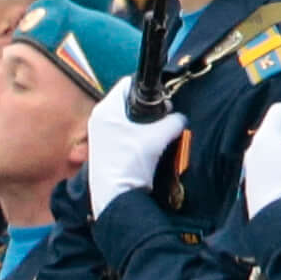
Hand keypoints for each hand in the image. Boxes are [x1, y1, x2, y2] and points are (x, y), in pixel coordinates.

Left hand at [85, 80, 177, 208]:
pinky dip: (139, 134)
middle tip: (165, 114)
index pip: (127, 84)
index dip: (147, 86)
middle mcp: (100, 119)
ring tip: (159, 130)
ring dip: (144, 122)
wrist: (116, 195)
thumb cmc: (131, 162)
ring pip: (128, 118)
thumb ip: (174, 120)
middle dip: (149, 106)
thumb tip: (180, 118)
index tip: (163, 94)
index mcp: (106, 109)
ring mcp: (100, 134)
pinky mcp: (106, 148)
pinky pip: (125, 132)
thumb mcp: (159, 135)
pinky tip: (150, 143)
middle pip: (129, 101)